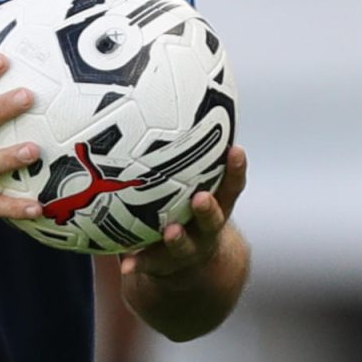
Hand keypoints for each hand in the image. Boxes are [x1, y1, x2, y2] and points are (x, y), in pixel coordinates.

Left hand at [120, 144, 246, 281]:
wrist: (189, 268)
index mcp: (215, 203)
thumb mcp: (190, 185)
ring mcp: (188, 250)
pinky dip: (137, 262)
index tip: (237, 150)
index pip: (232, 184)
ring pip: (186, 246)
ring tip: (170, 232)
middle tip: (201, 198)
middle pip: (214, 218)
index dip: (237, 169)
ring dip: (179, 239)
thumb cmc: (183, 209)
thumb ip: (180, 151)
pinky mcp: (164, 266)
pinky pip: (149, 264)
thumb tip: (167, 93)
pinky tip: (124, 262)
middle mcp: (206, 228)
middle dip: (209, 209)